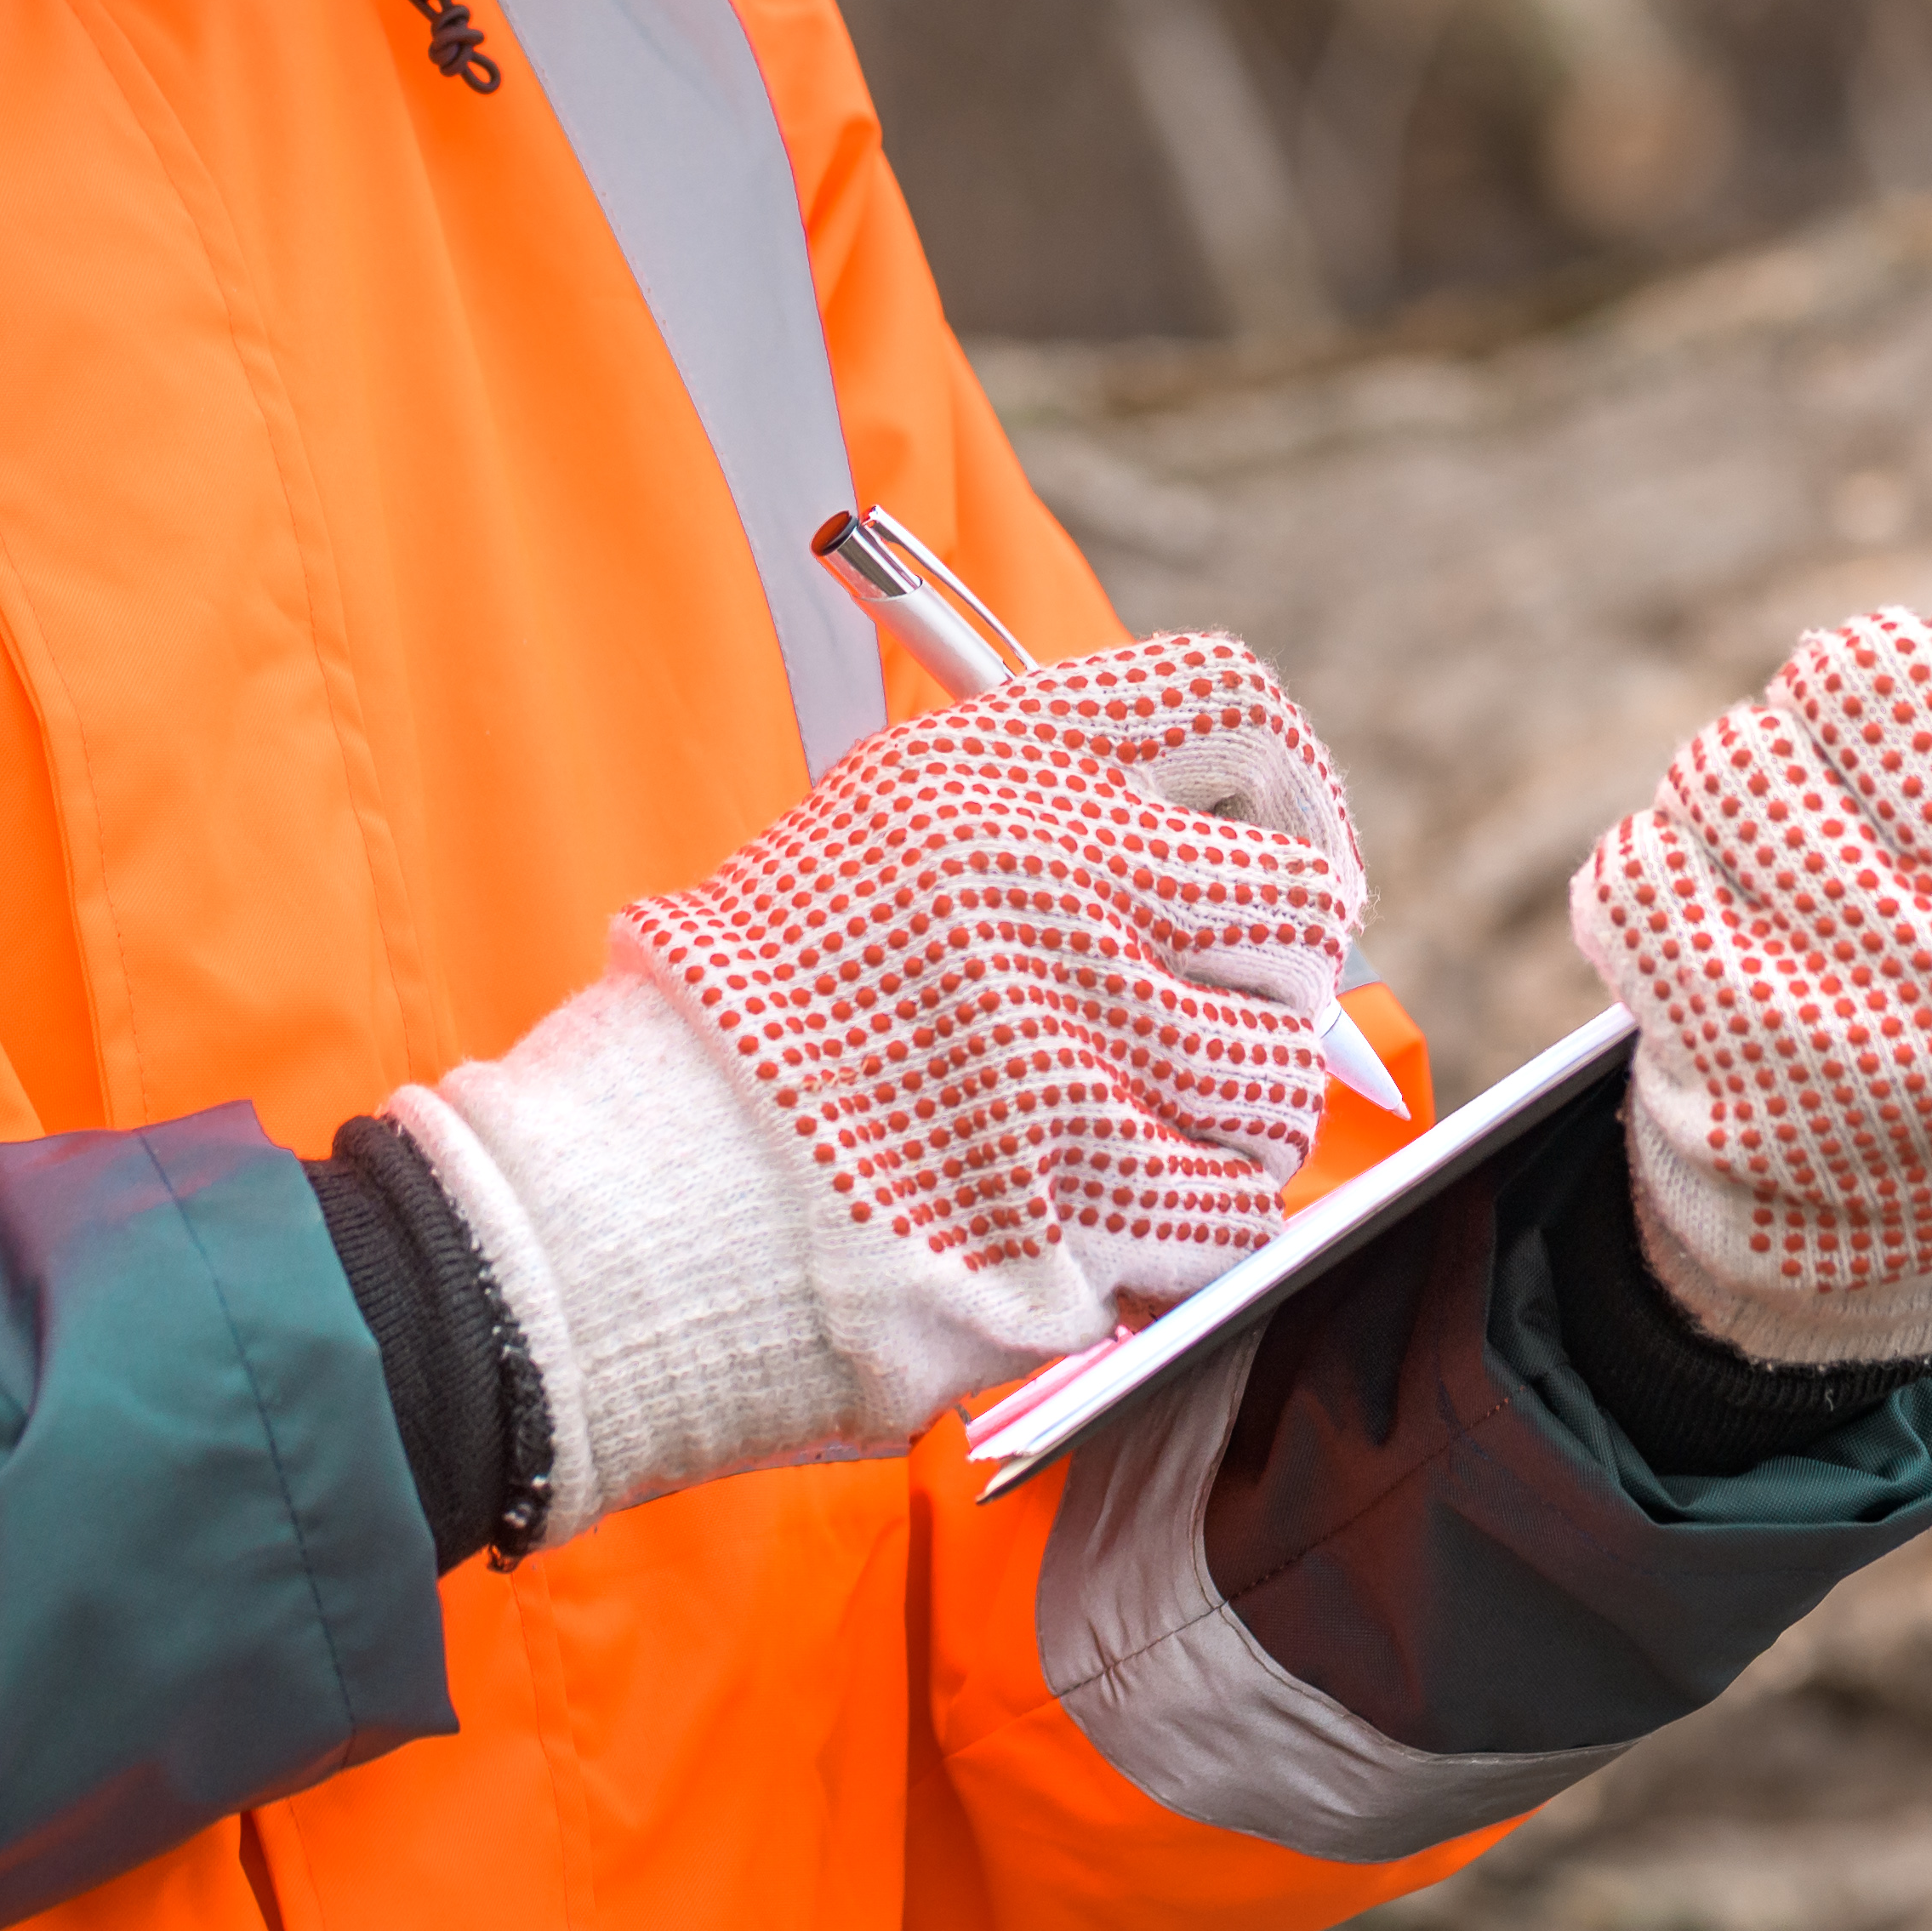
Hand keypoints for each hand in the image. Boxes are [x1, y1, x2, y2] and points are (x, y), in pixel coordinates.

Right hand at [389, 632, 1363, 1531]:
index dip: (1285, 777)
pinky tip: (1106, 1220)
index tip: (1277, 841)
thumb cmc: (734, 1024)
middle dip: (1282, 969)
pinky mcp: (1094, 1211)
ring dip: (1231, 1111)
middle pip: (1304, 904)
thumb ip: (1024, 818)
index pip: (1226, 705)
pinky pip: (1233, 1211)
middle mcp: (1067, 892)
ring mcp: (1091, 1055)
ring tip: (1129, 1128)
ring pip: (1278, 1076)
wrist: (627, 1203)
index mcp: (1003, 776)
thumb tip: (1184, 844)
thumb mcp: (863, 841)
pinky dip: (1194, 1225)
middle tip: (1219, 1013)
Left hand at [1573, 539, 1931, 1368]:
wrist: (1903, 1243)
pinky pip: (1638, 866)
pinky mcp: (1744, 1074)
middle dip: (1852, 725)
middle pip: (1864, 667)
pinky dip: (1658, 890)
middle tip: (1886, 825)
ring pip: (1739, 759)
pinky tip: (1725, 957)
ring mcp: (1899, 1023)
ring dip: (1747, 805)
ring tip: (1808, 897)